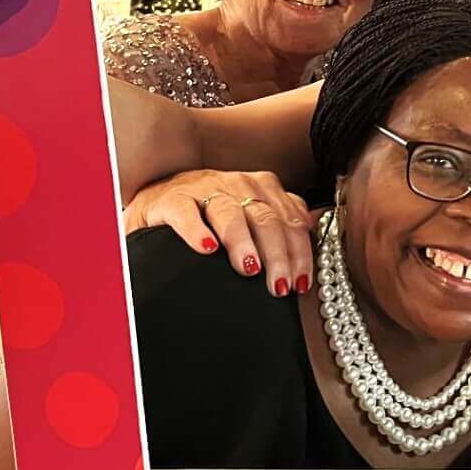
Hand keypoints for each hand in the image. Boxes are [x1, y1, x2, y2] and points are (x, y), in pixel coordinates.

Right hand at [123, 169, 315, 296]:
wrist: (158, 196)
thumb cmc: (210, 212)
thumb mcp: (250, 213)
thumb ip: (280, 220)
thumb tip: (312, 234)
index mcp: (263, 187)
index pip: (291, 220)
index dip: (300, 252)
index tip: (302, 283)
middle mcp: (238, 184)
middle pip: (266, 219)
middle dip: (277, 255)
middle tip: (279, 285)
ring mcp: (204, 188)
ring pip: (231, 213)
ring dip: (243, 242)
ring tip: (249, 268)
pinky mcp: (171, 199)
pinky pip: (186, 213)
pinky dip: (197, 231)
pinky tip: (206, 249)